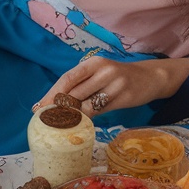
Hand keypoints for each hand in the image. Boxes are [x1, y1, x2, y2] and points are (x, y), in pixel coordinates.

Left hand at [38, 55, 188, 116]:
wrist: (150, 77)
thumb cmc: (119, 77)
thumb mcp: (100, 74)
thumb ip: (81, 84)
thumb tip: (54, 102)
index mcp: (94, 63)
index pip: (67, 78)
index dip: (51, 94)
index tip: (39, 107)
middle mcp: (104, 71)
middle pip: (74, 93)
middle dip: (57, 108)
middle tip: (46, 121)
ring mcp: (115, 84)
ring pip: (86, 105)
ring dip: (71, 117)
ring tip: (60, 125)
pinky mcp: (124, 98)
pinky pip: (100, 111)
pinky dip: (87, 119)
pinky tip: (79, 124)